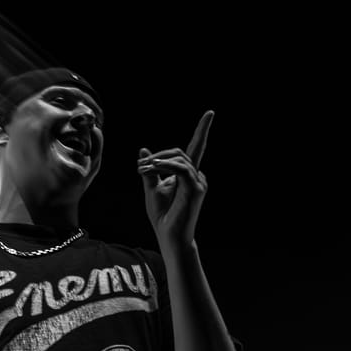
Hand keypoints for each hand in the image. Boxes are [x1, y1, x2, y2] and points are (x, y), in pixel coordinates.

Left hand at [140, 109, 212, 248]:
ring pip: (179, 159)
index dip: (203, 130)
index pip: (196, 147)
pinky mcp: (196, 188)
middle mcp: (197, 176)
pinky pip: (181, 168)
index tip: (210, 113)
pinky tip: (152, 168)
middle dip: (159, 156)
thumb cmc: (162, 216)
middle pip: (180, 152)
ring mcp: (199, 182)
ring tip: (142, 170)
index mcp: (187, 175)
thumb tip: (143, 150)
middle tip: (140, 167)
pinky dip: (165, 165)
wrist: (169, 236)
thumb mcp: (151, 189)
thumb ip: (150, 170)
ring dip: (158, 161)